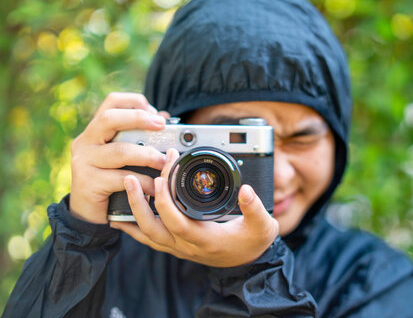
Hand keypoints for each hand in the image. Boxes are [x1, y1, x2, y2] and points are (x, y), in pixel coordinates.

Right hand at [70, 92, 169, 223]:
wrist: (88, 212)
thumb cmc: (111, 179)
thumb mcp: (123, 155)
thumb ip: (139, 137)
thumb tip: (163, 119)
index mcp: (95, 130)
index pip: (111, 102)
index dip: (134, 102)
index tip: (155, 112)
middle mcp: (85, 142)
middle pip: (110, 119)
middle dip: (139, 119)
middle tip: (161, 126)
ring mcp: (83, 162)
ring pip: (120, 151)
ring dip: (147, 155)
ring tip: (164, 162)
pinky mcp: (88, 183)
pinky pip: (121, 179)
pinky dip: (142, 182)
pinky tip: (155, 187)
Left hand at [110, 149, 279, 266]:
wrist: (249, 261)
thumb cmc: (253, 242)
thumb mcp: (263, 225)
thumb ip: (255, 208)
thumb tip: (246, 190)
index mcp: (205, 238)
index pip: (178, 222)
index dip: (166, 201)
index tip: (162, 178)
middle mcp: (187, 245)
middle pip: (153, 228)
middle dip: (138, 203)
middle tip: (131, 179)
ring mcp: (179, 247)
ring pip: (147, 233)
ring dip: (133, 211)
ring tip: (126, 187)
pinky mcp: (176, 244)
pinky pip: (149, 237)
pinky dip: (135, 225)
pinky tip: (124, 213)